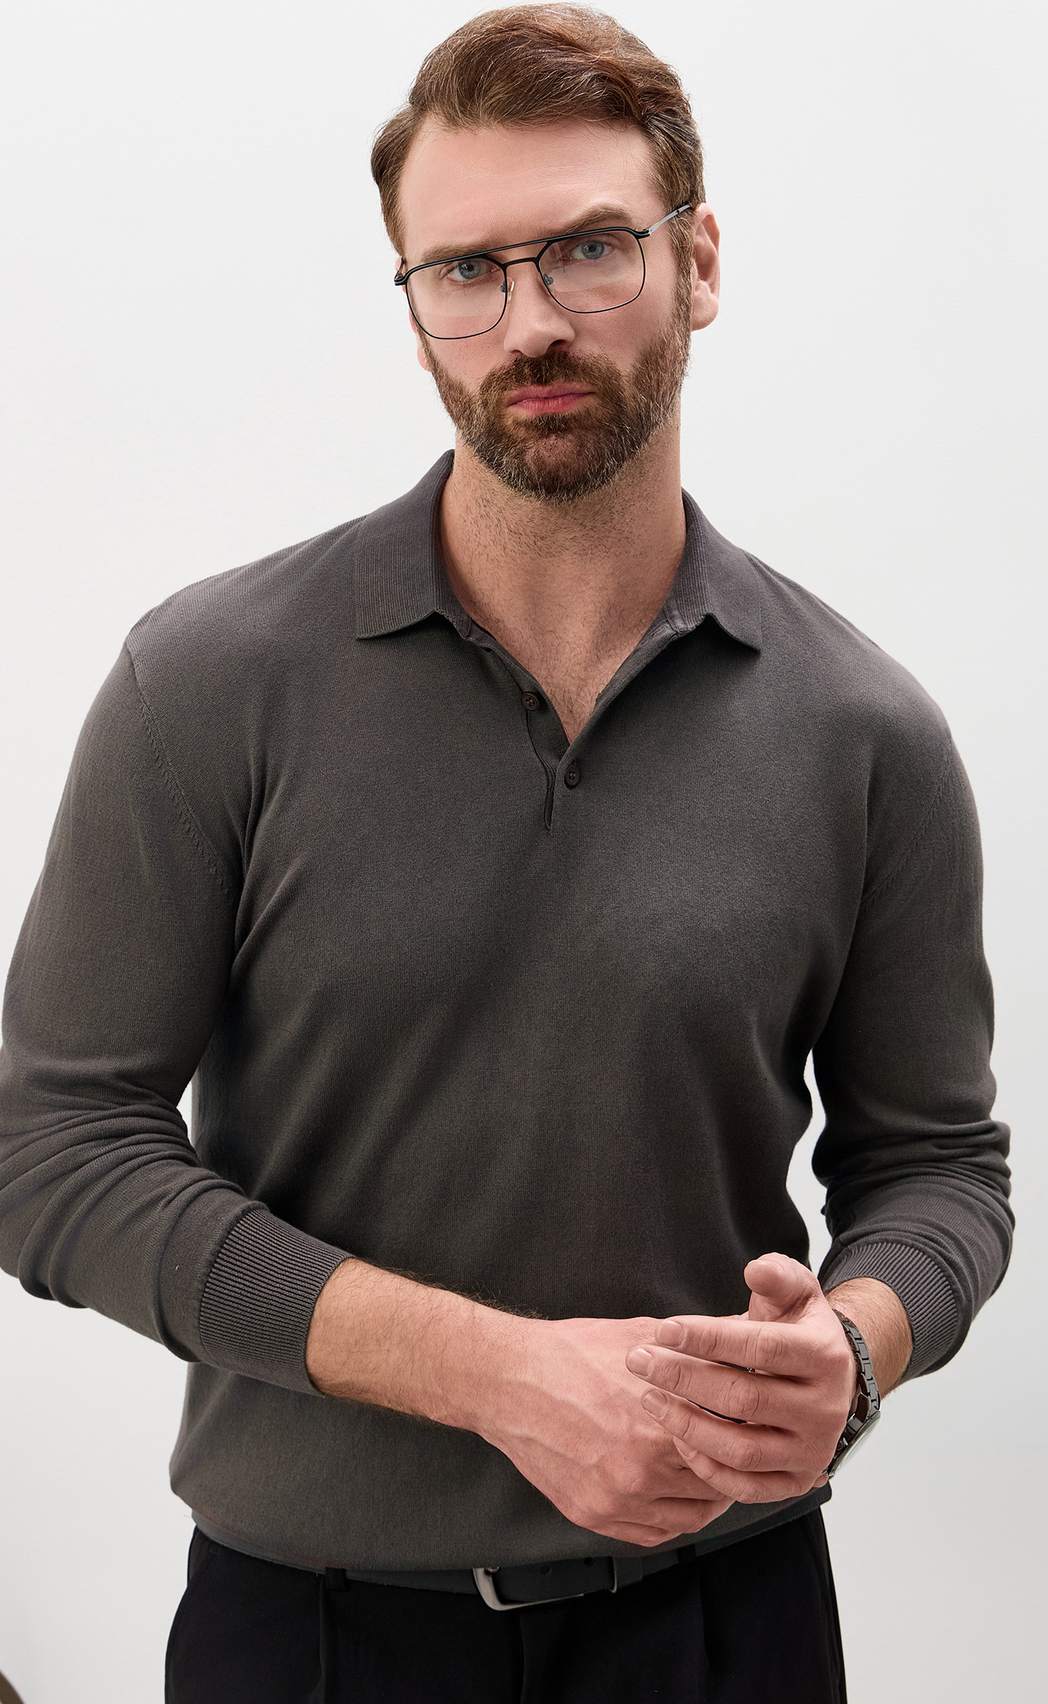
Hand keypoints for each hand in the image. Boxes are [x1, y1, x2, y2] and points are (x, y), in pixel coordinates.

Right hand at [479, 1313, 736, 1548]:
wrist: (511, 1379)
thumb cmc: (575, 1352)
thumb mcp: (642, 1336)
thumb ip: (698, 1345)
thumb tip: (747, 1334)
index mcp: (663, 1425)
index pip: (732, 1446)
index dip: (748, 1436)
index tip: (754, 1426)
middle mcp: (644, 1471)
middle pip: (716, 1486)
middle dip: (732, 1469)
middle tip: (740, 1454)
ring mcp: (617, 1498)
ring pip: (690, 1518)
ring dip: (707, 1500)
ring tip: (711, 1478)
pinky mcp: (594, 1515)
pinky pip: (653, 1534)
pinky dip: (672, 1520)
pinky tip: (676, 1498)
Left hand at [624, 1254, 855, 1503]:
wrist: (835, 1382)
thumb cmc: (800, 1331)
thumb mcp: (797, 1293)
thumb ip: (778, 1276)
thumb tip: (756, 1268)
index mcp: (825, 1357)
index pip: (762, 1348)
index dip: (709, 1339)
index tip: (662, 1330)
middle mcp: (825, 1410)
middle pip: (745, 1400)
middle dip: (684, 1379)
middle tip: (638, 1361)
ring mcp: (812, 1452)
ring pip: (742, 1450)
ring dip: (687, 1425)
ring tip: (648, 1398)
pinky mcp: (797, 1482)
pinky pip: (746, 1487)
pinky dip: (706, 1467)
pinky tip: (675, 1435)